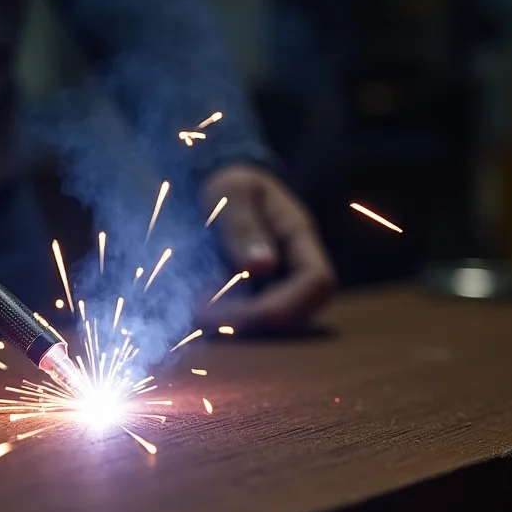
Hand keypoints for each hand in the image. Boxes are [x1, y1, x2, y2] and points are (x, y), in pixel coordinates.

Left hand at [197, 164, 334, 328]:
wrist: (219, 188)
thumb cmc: (227, 184)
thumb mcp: (230, 192)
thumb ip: (242, 226)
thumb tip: (262, 267)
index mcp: (300, 235)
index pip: (317, 282)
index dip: (282, 304)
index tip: (232, 310)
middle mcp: (297, 264)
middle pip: (299, 312)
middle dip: (254, 324)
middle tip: (202, 317)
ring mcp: (281, 282)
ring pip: (275, 322)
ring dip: (238, 327)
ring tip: (194, 315)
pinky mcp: (259, 294)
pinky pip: (253, 319)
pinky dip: (227, 322)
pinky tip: (196, 312)